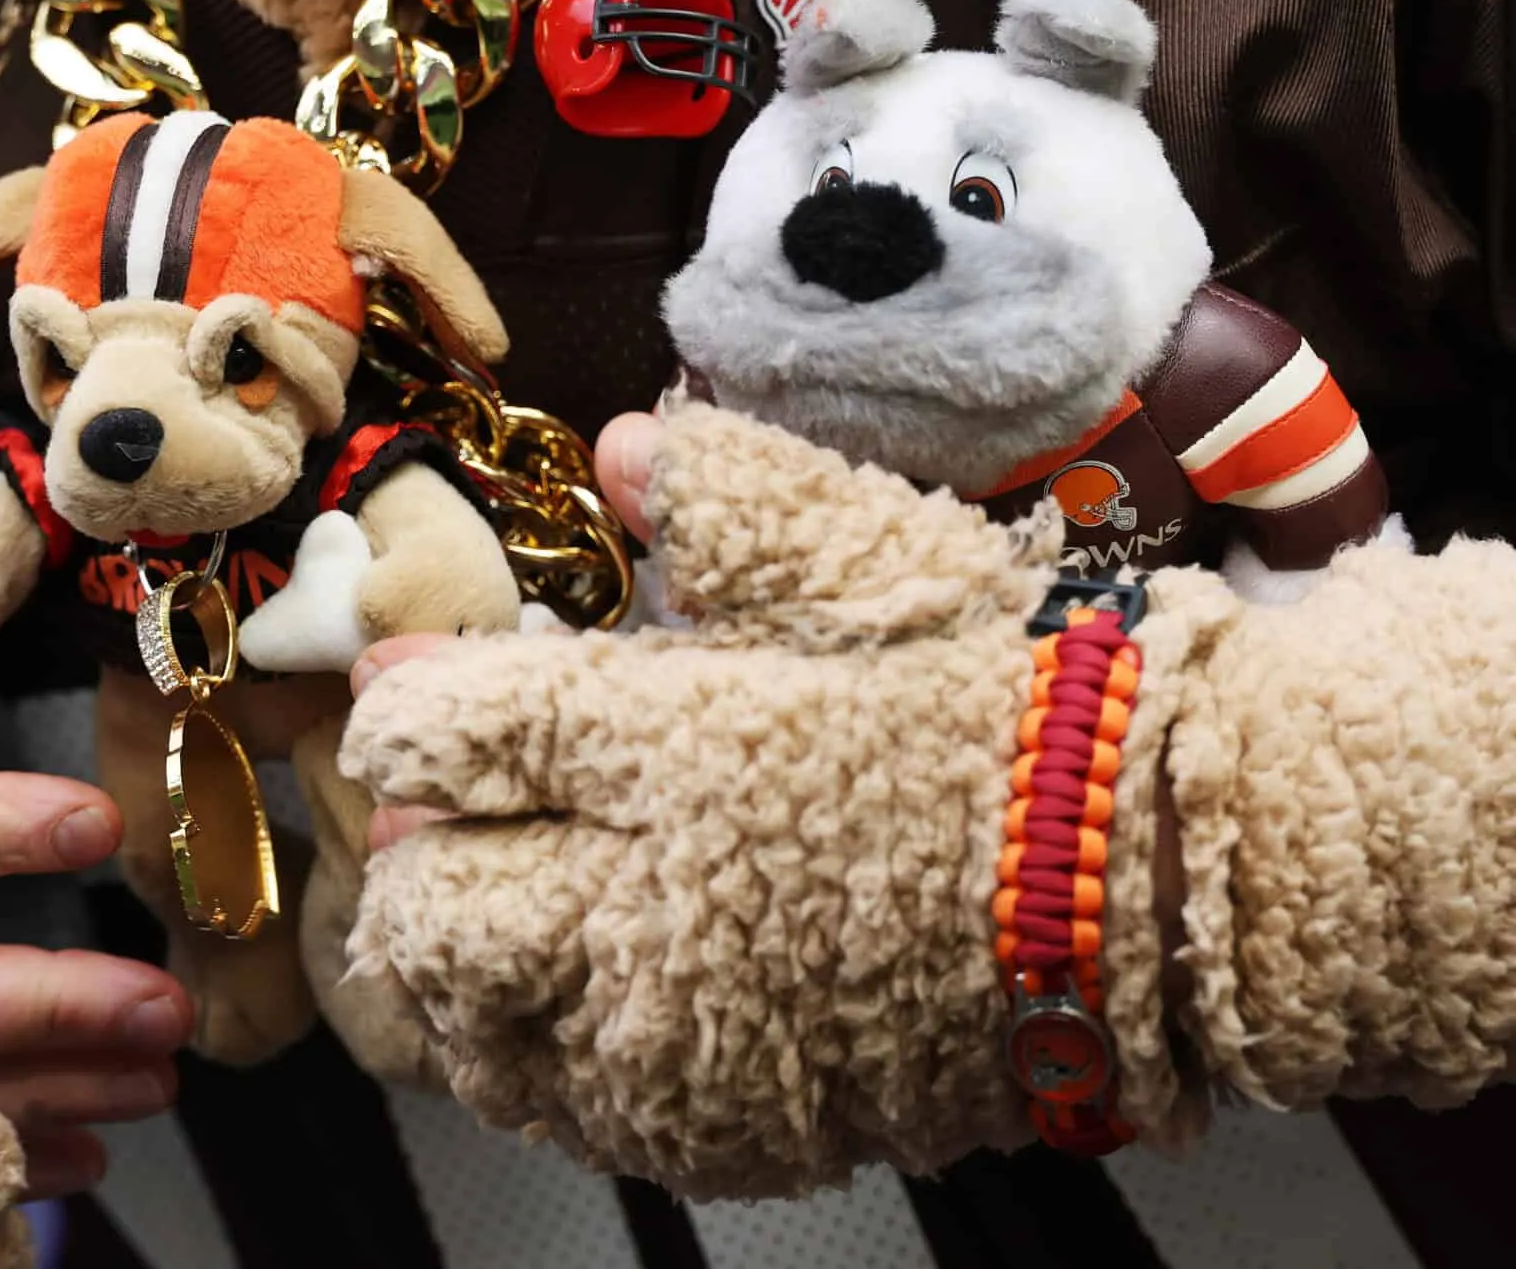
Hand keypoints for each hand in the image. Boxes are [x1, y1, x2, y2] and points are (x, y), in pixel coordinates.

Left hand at [338, 400, 1196, 1193]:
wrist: (1173, 879)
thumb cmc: (1029, 702)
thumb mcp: (882, 562)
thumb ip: (733, 503)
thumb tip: (622, 447)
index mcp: (678, 744)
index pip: (456, 736)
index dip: (400, 715)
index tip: (401, 700)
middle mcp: (659, 904)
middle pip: (432, 908)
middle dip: (407, 856)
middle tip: (433, 818)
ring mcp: (692, 1037)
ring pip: (478, 1032)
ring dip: (455, 971)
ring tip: (495, 913)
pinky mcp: (741, 1126)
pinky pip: (576, 1116)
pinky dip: (542, 1060)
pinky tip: (575, 1011)